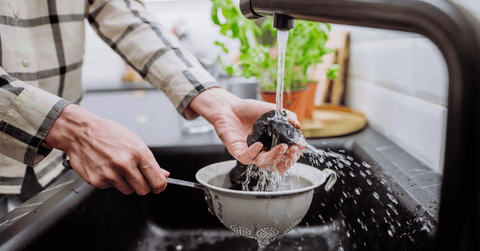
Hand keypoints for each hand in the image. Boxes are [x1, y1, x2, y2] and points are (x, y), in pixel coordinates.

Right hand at [45, 104, 168, 194]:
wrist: (80, 131)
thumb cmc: (107, 133)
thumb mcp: (134, 141)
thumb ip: (149, 160)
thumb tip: (163, 174)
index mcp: (138, 152)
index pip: (157, 180)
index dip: (160, 186)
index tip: (159, 186)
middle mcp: (125, 164)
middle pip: (144, 190)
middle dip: (143, 186)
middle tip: (137, 176)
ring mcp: (111, 174)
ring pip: (128, 191)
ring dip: (126, 183)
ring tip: (117, 167)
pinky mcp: (98, 181)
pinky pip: (111, 188)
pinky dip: (110, 181)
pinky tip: (105, 167)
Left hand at [188, 88, 303, 173]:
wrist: (228, 106)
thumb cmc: (248, 110)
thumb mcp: (271, 110)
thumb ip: (286, 116)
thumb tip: (298, 125)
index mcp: (272, 143)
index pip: (286, 154)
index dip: (293, 154)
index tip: (298, 147)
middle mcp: (263, 150)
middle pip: (277, 163)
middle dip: (286, 160)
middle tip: (291, 150)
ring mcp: (251, 152)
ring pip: (263, 163)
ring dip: (274, 157)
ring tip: (281, 147)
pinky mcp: (238, 151)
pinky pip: (246, 158)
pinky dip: (253, 153)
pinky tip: (259, 145)